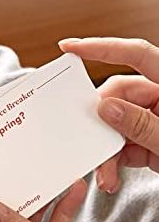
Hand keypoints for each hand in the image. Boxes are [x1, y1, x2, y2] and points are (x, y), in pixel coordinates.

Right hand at [59, 37, 158, 192]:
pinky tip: (112, 174)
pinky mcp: (154, 142)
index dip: (102, 47)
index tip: (71, 47)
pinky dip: (116, 159)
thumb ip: (142, 125)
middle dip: (103, 122)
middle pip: (121, 95)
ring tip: (106, 174)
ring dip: (108, 149)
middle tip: (91, 143)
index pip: (137, 54)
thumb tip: (106, 107)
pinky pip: (125, 142)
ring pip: (118, 123)